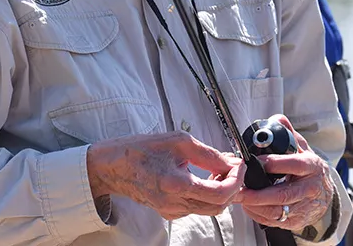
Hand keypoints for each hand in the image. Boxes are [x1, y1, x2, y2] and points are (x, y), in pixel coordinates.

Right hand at [87, 131, 245, 219]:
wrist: (113, 165)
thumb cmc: (140, 149)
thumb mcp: (177, 141)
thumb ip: (207, 153)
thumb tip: (230, 161)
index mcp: (176, 185)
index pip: (220, 194)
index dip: (236, 180)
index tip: (239, 165)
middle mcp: (175, 204)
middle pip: (219, 205)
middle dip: (232, 186)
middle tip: (233, 166)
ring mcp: (171, 211)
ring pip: (209, 208)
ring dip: (221, 190)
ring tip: (219, 168)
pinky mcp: (168, 212)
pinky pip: (196, 206)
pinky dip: (207, 193)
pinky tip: (204, 176)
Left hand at [233, 115, 334, 232]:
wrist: (326, 194)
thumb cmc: (308, 168)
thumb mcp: (303, 147)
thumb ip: (288, 133)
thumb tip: (276, 119)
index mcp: (312, 167)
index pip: (294, 165)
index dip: (275, 163)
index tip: (257, 161)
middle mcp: (310, 189)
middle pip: (284, 194)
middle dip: (259, 194)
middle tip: (240, 188)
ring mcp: (305, 208)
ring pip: (279, 211)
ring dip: (256, 206)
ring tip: (240, 197)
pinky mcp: (298, 221)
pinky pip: (276, 222)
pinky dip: (259, 216)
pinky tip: (248, 206)